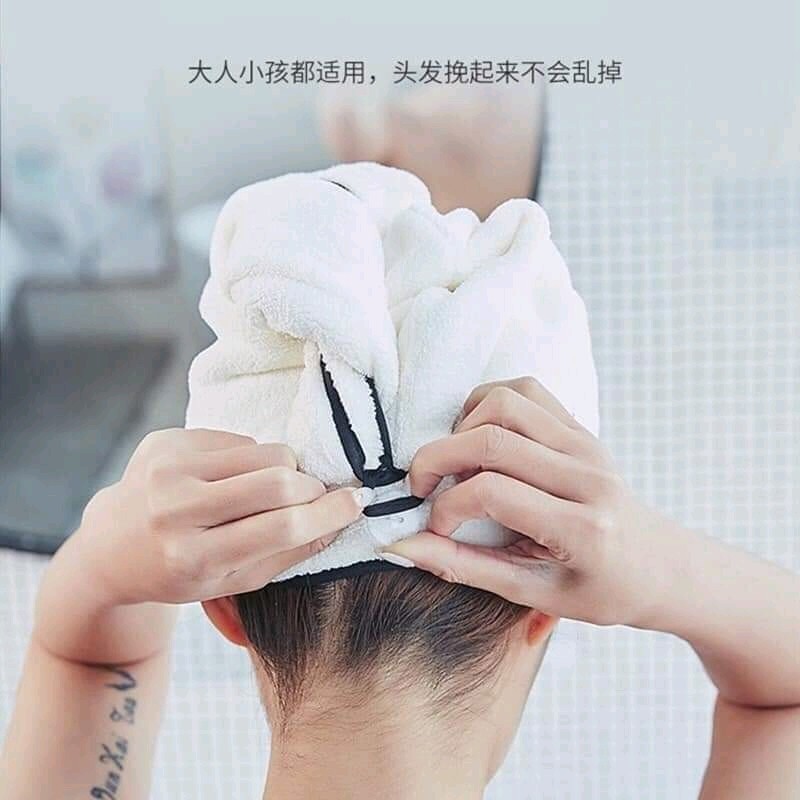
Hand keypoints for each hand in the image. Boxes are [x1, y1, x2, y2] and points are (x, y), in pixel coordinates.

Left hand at [68, 428, 365, 605]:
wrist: (110, 546)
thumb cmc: (180, 571)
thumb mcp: (231, 582)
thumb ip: (287, 554)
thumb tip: (340, 519)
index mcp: (194, 558)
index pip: (281, 528)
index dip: (328, 514)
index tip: (356, 502)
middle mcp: (176, 510)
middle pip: (277, 482)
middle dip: (310, 487)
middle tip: (315, 496)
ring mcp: (167, 469)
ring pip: (263, 451)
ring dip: (283, 469)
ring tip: (268, 489)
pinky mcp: (164, 440)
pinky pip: (237, 438)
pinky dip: (249, 458)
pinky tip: (228, 478)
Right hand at [382, 377, 681, 627]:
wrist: (663, 566)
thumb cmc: (602, 589)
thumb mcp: (535, 594)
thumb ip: (465, 567)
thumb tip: (402, 546)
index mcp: (581, 527)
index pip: (492, 493)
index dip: (446, 508)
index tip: (435, 528)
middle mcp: (586, 476)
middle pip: (491, 438)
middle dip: (437, 457)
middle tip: (420, 485)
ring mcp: (586, 444)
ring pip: (504, 401)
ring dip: (462, 426)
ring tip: (456, 462)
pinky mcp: (582, 429)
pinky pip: (526, 390)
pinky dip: (489, 403)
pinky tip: (481, 437)